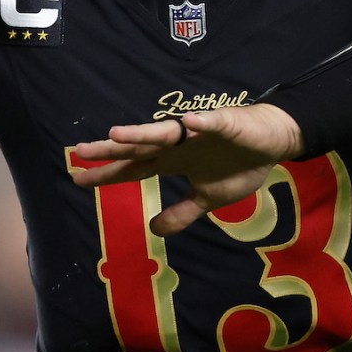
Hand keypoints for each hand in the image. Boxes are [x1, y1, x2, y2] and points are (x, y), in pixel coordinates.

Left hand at [71, 104, 303, 236]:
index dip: (107, 174)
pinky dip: (202, 123)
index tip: (77, 179)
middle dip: (111, 150)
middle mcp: (178, 145)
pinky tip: (190, 122)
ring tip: (117, 134)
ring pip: (165, 131)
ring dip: (141, 133)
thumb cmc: (239, 165)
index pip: (133, 168)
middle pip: (139, 147)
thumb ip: (182, 213)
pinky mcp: (225, 124)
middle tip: (80, 152)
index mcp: (173, 161)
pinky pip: (211, 123)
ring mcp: (199, 133)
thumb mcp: (208, 199)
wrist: (274, 142)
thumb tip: (154, 230)